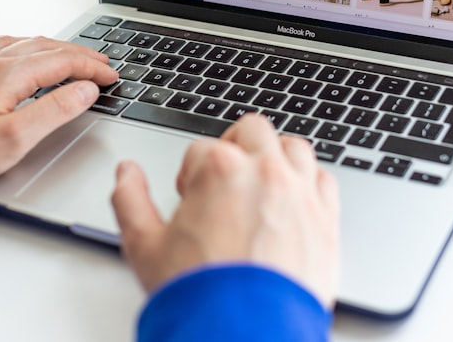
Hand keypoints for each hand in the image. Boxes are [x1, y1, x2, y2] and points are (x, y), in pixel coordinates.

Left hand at [0, 36, 118, 197]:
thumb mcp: (13, 140)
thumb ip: (54, 111)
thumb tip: (84, 90)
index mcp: (7, 75)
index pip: (63, 62)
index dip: (93, 68)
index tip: (112, 76)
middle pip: (46, 47)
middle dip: (79, 53)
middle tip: (102, 63)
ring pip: (23, 44)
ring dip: (54, 48)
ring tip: (71, 56)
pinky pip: (0, 49)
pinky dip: (25, 48)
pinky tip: (21, 55)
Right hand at [112, 113, 339, 308]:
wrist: (245, 333)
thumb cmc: (200, 295)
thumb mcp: (144, 247)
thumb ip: (130, 200)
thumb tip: (126, 173)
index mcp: (220, 169)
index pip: (201, 150)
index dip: (190, 175)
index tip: (191, 200)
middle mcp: (265, 171)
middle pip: (252, 131)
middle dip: (234, 148)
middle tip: (225, 179)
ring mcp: (300, 192)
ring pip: (293, 147)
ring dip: (276, 158)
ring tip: (261, 185)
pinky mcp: (326, 218)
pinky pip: (324, 180)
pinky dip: (309, 184)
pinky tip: (293, 202)